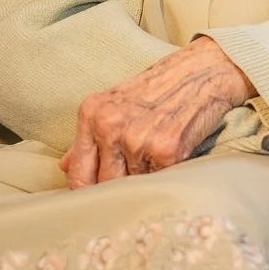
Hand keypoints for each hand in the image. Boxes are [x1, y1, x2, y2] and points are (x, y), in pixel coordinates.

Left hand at [63, 38, 253, 187]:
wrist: (203, 70)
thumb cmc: (159, 87)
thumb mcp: (115, 102)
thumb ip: (88, 137)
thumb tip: (65, 167)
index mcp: (92, 113)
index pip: (78, 175)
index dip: (88, 192)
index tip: (97, 199)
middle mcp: (110, 126)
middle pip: (104, 185)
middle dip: (119, 186)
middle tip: (134, 175)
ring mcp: (138, 139)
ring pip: (132, 185)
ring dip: (144, 178)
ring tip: (156, 155)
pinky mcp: (166, 150)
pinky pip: (158, 180)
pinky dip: (166, 172)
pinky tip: (173, 151)